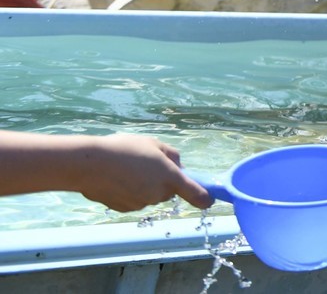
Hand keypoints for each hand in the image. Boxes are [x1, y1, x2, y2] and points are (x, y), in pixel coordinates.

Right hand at [76, 135, 212, 211]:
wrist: (90, 165)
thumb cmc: (124, 149)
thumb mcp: (153, 144)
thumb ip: (171, 155)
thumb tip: (178, 166)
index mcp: (170, 178)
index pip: (194, 193)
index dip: (204, 197)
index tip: (209, 200)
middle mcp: (157, 194)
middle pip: (168, 191)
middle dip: (162, 180)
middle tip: (147, 164)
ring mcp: (140, 204)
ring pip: (150, 196)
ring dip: (145, 186)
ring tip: (127, 169)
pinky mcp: (124, 209)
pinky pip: (134, 200)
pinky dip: (129, 192)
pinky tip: (116, 179)